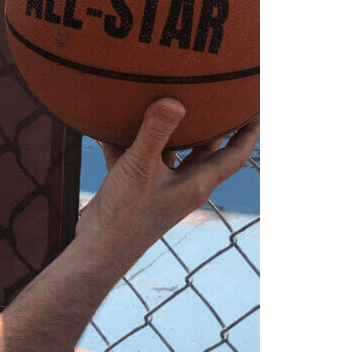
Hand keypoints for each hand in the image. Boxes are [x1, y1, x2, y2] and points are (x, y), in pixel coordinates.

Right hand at [75, 98, 259, 269]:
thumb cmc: (124, 216)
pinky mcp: (136, 188)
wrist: (96, 253)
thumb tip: (173, 102)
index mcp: (196, 184)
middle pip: (206, 150)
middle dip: (214, 125)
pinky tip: (112, 120)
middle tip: (219, 98)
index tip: (255, 108)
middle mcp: (182, 185)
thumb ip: (154, 133)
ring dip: (169, 130)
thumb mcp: (139, 168)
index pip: (235, 155)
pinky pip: (136, 156)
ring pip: (171, 151)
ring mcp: (159, 187)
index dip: (249, 131)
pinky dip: (127, 139)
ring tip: (169, 99)